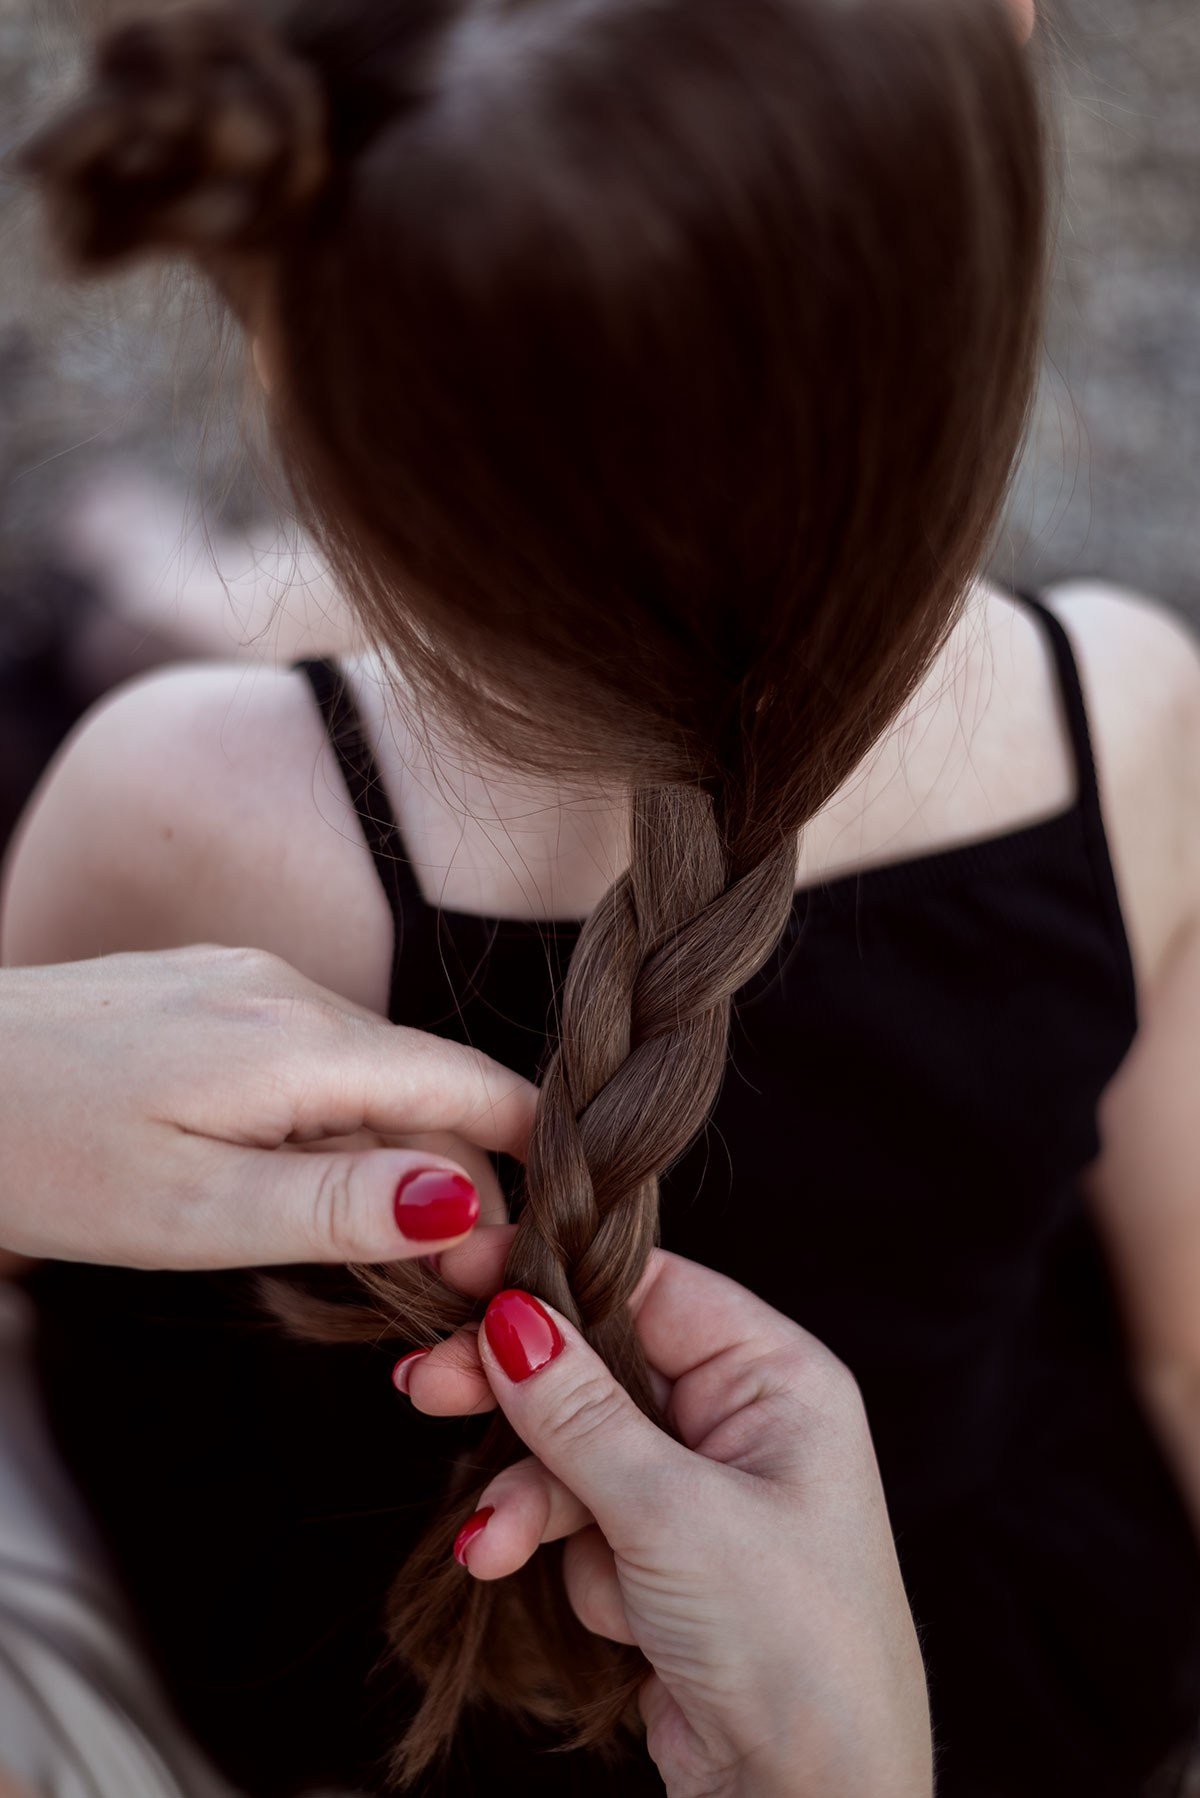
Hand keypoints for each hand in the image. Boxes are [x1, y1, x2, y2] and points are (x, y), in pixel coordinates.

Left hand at [0, 947, 533, 1269]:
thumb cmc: (37, 1155)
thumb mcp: (190, 1213)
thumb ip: (336, 1205)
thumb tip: (470, 1201)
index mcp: (301, 1039)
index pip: (475, 1087)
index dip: (526, 1166)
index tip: (533, 1250)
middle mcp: (289, 987)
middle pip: (427, 1086)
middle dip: (455, 1184)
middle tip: (444, 1298)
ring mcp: (245, 977)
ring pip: (368, 1074)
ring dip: (390, 1158)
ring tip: (374, 1262)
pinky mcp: (208, 989)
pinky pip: (310, 1057)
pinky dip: (331, 1126)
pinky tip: (293, 1187)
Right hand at [401, 1253, 932, 1797]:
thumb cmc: (792, 1647)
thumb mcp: (674, 1515)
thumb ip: (579, 1412)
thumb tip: (513, 1316)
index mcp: (776, 1379)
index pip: (648, 1289)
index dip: (551, 1278)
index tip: (462, 1270)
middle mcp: (741, 1422)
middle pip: (599, 1366)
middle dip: (517, 1390)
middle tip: (426, 1383)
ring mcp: (699, 1490)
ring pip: (574, 1449)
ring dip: (528, 1495)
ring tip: (492, 1544)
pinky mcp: (662, 1556)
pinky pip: (578, 1517)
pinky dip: (547, 1545)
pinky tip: (526, 1576)